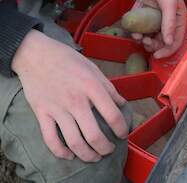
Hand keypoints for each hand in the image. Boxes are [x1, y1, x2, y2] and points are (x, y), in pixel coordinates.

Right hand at [12, 30, 127, 161]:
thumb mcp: (93, 68)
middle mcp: (76, 101)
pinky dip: (61, 152)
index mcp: (91, 87)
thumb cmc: (68, 59)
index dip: (122, 129)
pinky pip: (51, 139)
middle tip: (109, 149)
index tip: (123, 134)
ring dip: (87, 155)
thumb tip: (122, 104)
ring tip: (95, 157)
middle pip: (94, 136)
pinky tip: (70, 155)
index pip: (112, 115)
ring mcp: (57, 109)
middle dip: (105, 148)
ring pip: (74, 142)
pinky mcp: (42, 114)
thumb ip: (109, 88)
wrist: (37, 54)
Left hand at [133, 0, 186, 57]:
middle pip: (161, 41)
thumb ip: (169, 24)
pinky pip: (140, 27)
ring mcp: (154, 19)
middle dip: (153, 45)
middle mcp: (167, 22)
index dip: (167, 51)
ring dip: (143, 39)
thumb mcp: (169, 4)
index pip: (175, 41)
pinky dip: (136, 31)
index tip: (156, 56)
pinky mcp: (144, 14)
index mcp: (178, 20)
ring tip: (138, 36)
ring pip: (149, 36)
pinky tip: (133, 30)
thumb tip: (169, 43)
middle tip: (145, 42)